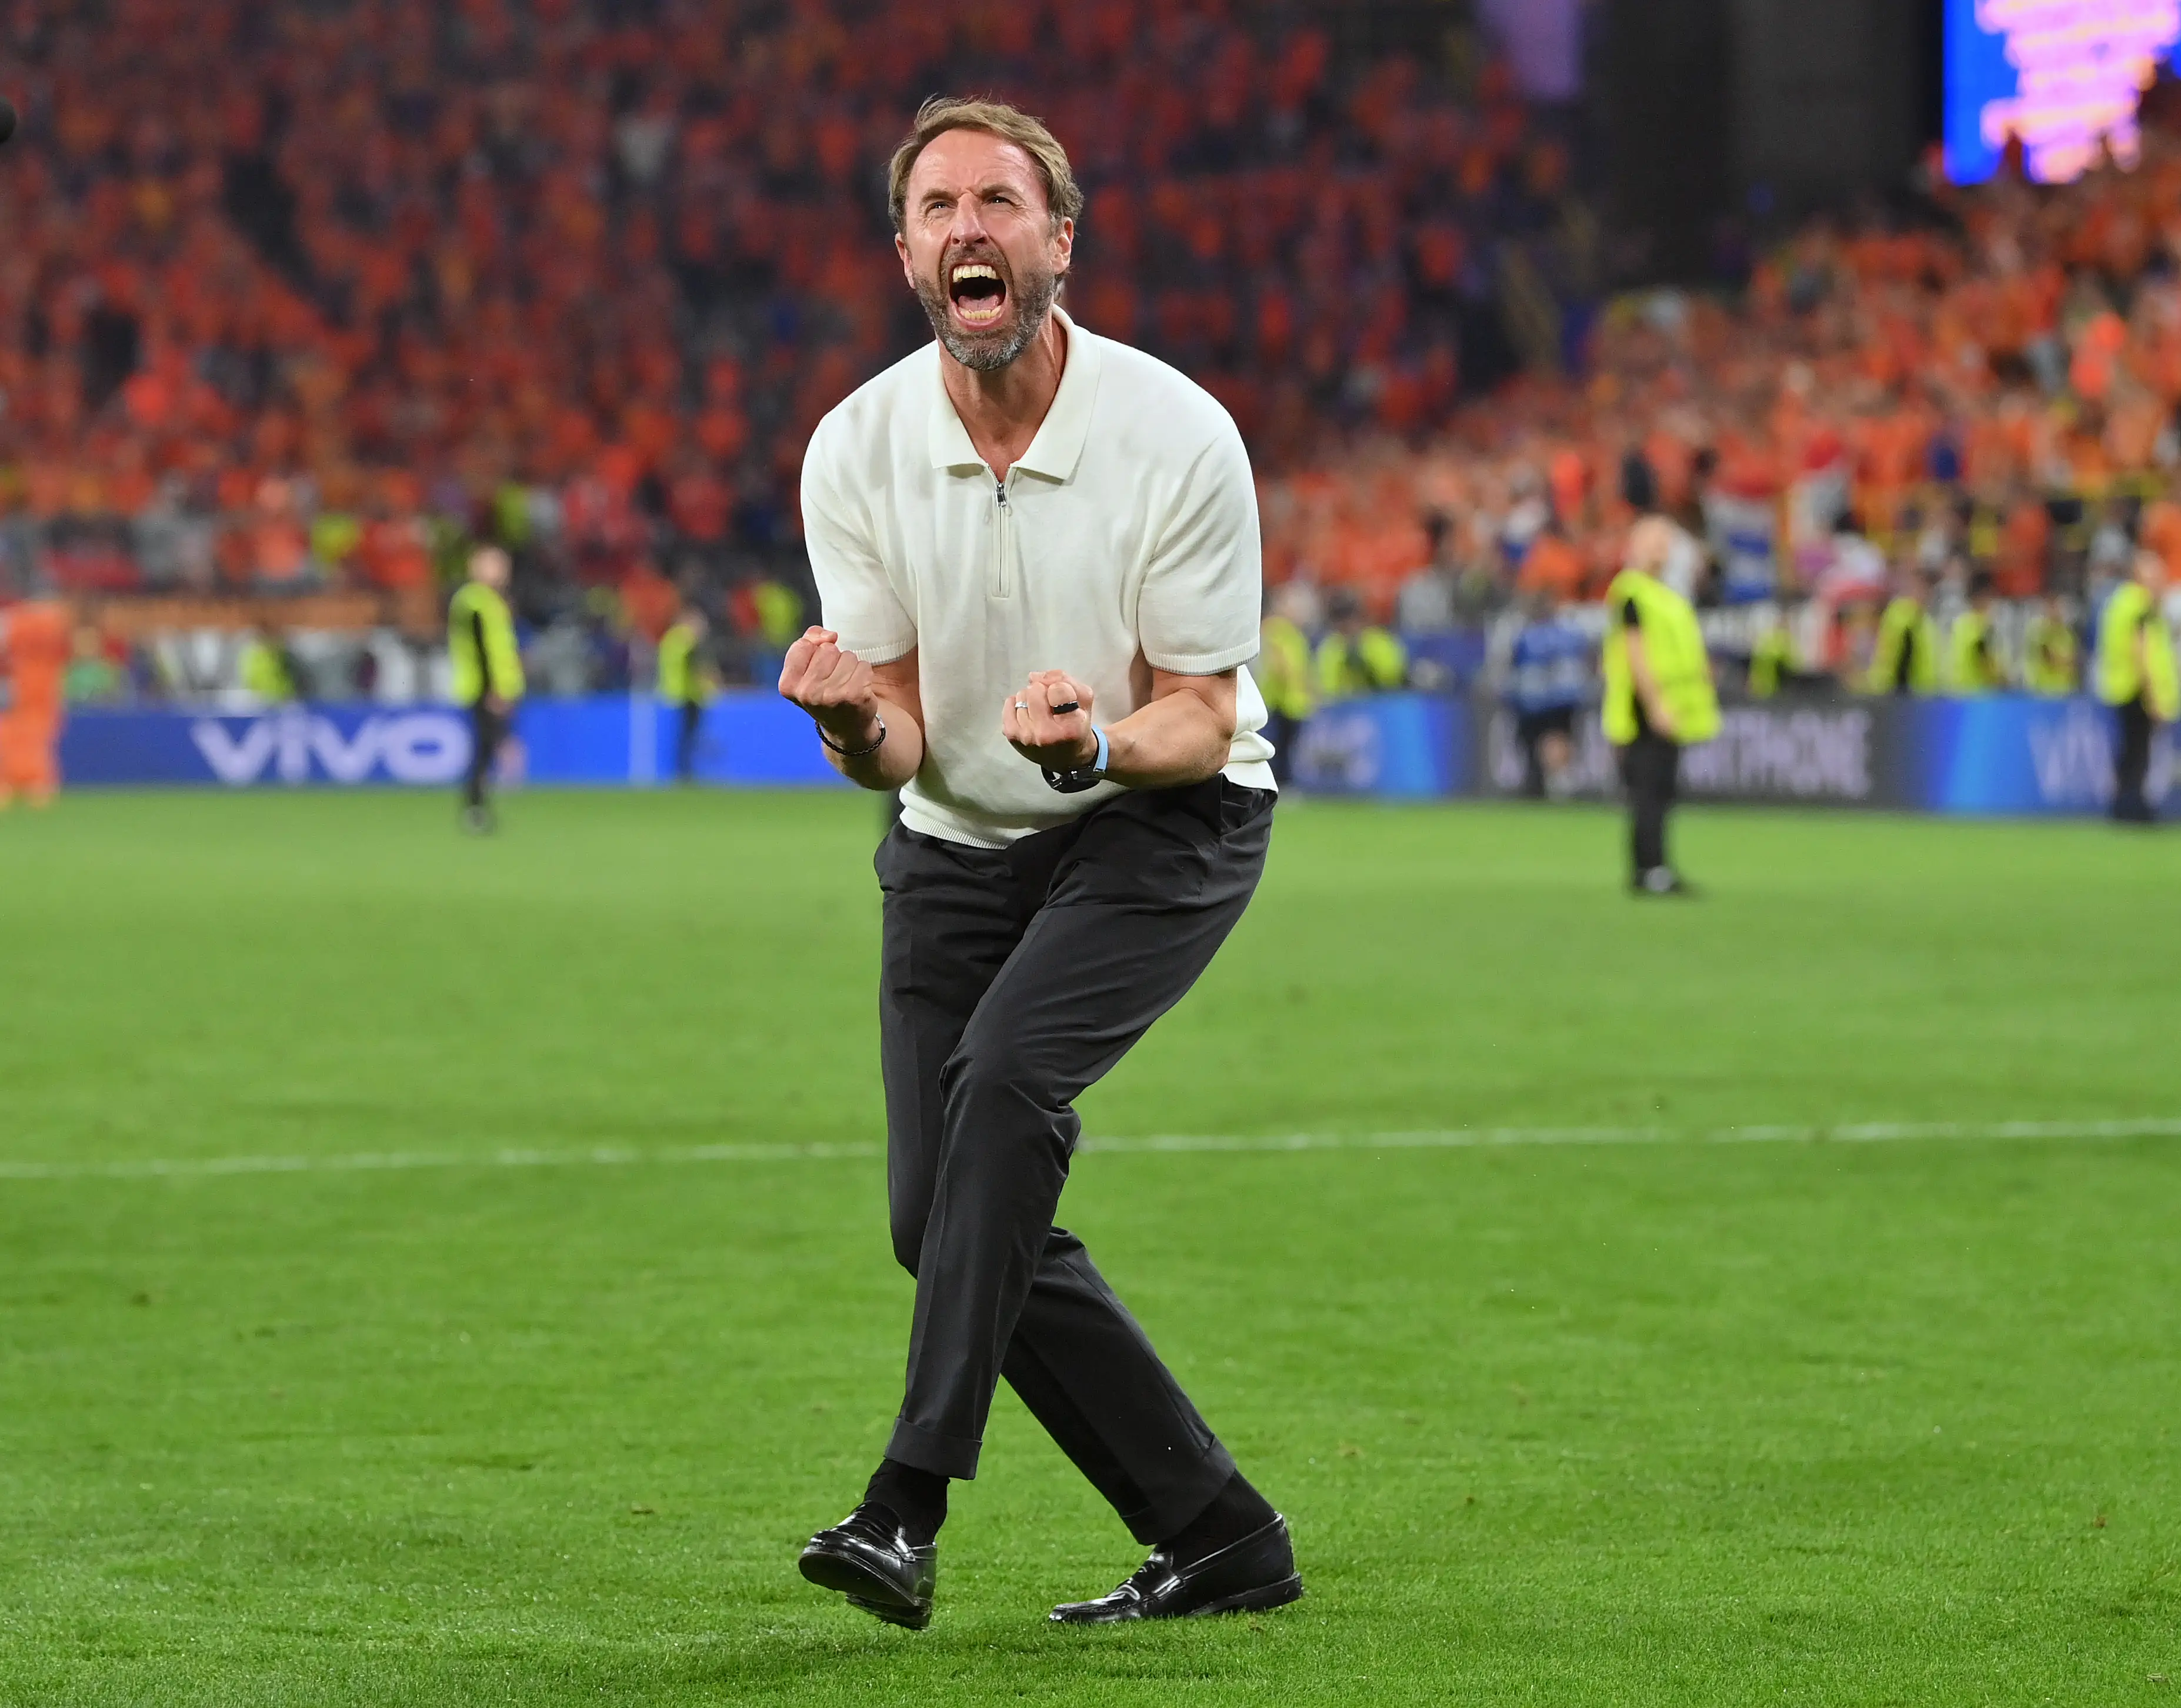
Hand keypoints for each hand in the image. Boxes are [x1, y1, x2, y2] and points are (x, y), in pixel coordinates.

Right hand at [779, 626, 879, 745]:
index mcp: (788, 685)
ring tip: (845, 686)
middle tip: (833, 681)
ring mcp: (831, 696)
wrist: (846, 728)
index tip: (817, 669)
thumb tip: (830, 636)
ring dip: (850, 667)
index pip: (803, 645)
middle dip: (833, 659)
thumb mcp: (806, 669)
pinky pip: (863, 665)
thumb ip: (809, 641)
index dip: (814, 651)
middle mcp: (807, 693)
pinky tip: (858, 690)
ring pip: (847, 656)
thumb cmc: (823, 692)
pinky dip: (864, 674)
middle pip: (827, 649)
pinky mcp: (855, 696)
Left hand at [1002, 671, 1096, 770]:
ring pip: (1022, 694)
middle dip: (1044, 691)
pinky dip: (1018, 704)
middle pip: (1036, 689)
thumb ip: (1065, 680)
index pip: (1059, 688)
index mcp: (1071, 727)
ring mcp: (1026, 735)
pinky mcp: (1012, 736)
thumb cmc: (1077, 726)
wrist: (1066, 759)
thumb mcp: (1084, 702)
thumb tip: (1034, 676)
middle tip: (1050, 704)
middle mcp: (1046, 734)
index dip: (1061, 688)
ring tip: (1041, 712)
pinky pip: (1009, 702)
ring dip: (1031, 699)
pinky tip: (1028, 714)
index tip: (1064, 699)